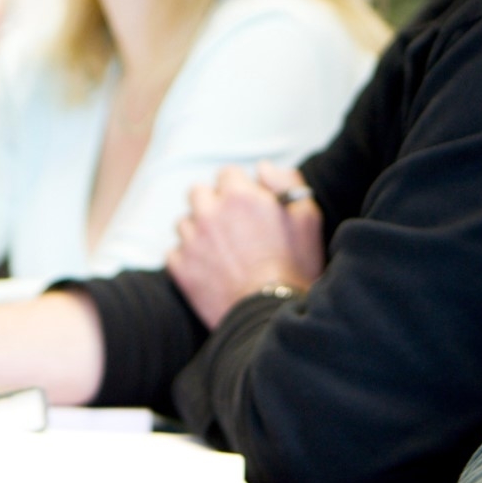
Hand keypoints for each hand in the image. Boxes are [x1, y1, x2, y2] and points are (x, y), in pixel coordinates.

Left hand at [166, 164, 323, 327]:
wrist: (271, 314)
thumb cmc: (296, 266)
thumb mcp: (307, 216)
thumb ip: (286, 181)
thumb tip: (261, 167)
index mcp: (239, 195)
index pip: (227, 174)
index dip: (240, 190)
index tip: (248, 207)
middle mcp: (209, 212)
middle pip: (199, 193)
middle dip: (213, 204)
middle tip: (231, 226)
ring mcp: (191, 240)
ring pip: (185, 222)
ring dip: (199, 231)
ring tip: (221, 251)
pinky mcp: (180, 268)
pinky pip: (175, 252)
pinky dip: (188, 258)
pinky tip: (209, 269)